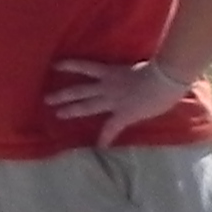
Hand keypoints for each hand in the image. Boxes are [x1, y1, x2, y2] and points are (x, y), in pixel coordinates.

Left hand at [50, 56, 195, 143]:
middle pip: (79, 90)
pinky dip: (106, 138)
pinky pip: (111, 128)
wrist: (164, 79)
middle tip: (47, 99)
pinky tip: (100, 146)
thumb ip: (133, 69)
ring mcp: (113, 101)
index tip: (55, 65)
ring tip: (58, 114)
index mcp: (111, 72)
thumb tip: (139, 69)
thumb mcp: (139, 66)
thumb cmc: (158, 69)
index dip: (69, 65)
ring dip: (72, 110)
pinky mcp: (124, 115)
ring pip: (87, 106)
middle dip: (62, 95)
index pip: (85, 66)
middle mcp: (107, 86)